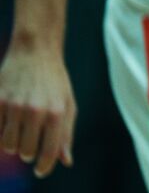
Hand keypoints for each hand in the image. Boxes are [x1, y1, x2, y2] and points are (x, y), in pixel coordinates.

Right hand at [0, 42, 75, 177]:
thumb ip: (66, 134)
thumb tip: (65, 162)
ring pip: (6, 145)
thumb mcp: (68, 104)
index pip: (48, 153)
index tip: (40, 170)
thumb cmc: (55, 81)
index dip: (44, 167)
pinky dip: (1, 129)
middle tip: (30, 138)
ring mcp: (14, 106)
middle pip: (24, 152)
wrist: (35, 51)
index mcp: (57, 112)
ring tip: (20, 127)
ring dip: (12, 141)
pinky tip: (8, 118)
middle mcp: (35, 110)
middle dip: (28, 150)